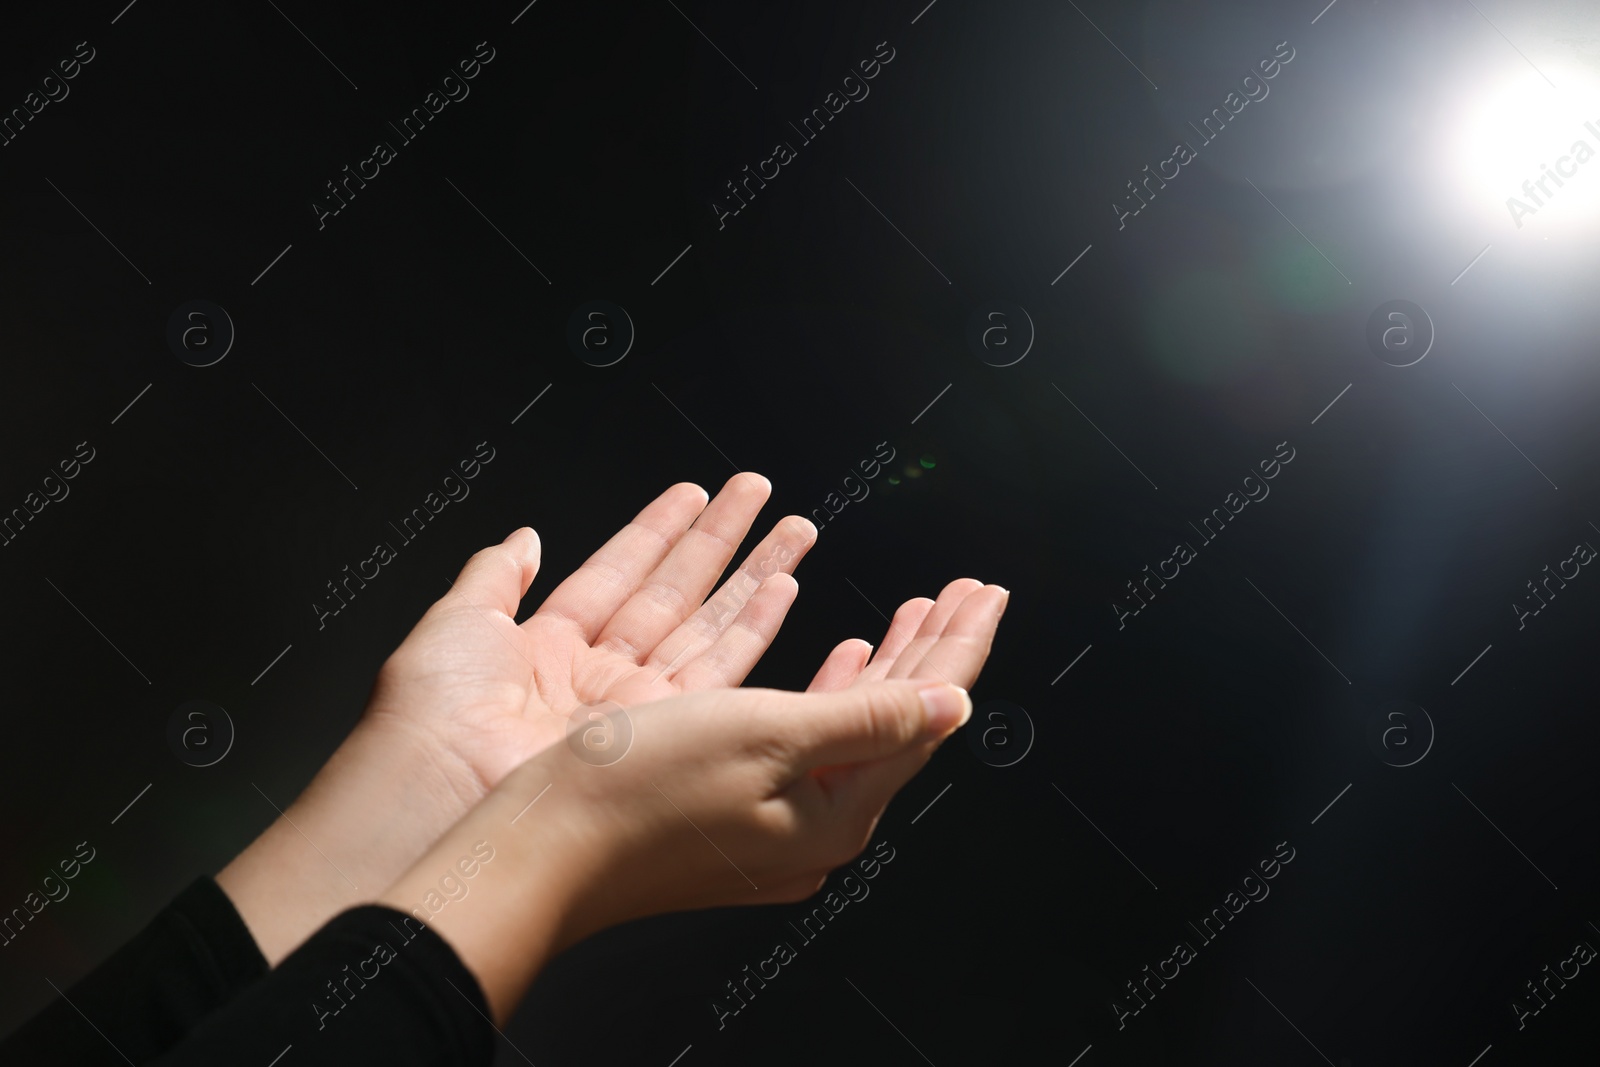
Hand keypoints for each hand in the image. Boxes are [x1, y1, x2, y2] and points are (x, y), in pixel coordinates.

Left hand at [362, 471, 817, 802]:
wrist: (443, 793)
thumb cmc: (430, 717)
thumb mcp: (455, 622)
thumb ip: (496, 574)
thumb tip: (522, 538)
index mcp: (544, 650)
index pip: (617, 574)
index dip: (658, 531)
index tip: (694, 494)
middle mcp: (595, 681)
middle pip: (673, 595)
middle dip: (720, 541)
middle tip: (758, 493)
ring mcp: (634, 713)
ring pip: (708, 628)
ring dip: (752, 576)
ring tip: (791, 530)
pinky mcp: (664, 740)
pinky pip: (720, 674)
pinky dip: (754, 629)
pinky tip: (781, 589)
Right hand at [382, 578, 1007, 1021]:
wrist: (545, 850)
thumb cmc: (640, 791)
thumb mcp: (768, 733)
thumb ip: (867, 715)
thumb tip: (953, 704)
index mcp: (837, 811)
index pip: (926, 713)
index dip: (958, 644)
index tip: (983, 592)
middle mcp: (818, 824)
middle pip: (900, 718)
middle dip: (935, 646)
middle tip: (965, 591)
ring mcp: (781, 821)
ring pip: (857, 723)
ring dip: (889, 662)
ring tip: (918, 612)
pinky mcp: (743, 809)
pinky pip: (814, 738)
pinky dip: (833, 689)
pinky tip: (842, 657)